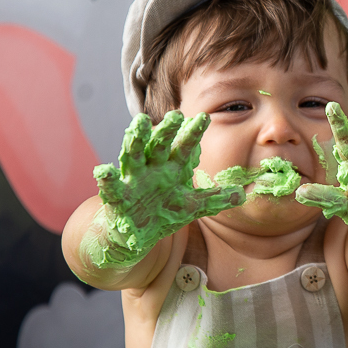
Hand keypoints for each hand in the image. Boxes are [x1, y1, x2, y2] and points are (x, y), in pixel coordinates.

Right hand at [86, 111, 249, 267]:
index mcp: (171, 167)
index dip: (193, 133)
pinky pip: (111, 187)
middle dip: (166, 130)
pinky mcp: (118, 197)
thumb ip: (215, 199)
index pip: (184, 146)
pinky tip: (104, 170)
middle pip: (159, 145)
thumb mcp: (193, 206)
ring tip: (138, 124)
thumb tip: (243, 195)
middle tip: (175, 114)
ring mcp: (133, 180)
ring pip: (133, 155)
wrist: (137, 233)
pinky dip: (107, 179)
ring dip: (135, 139)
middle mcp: (152, 168)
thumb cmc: (164, 212)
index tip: (204, 118)